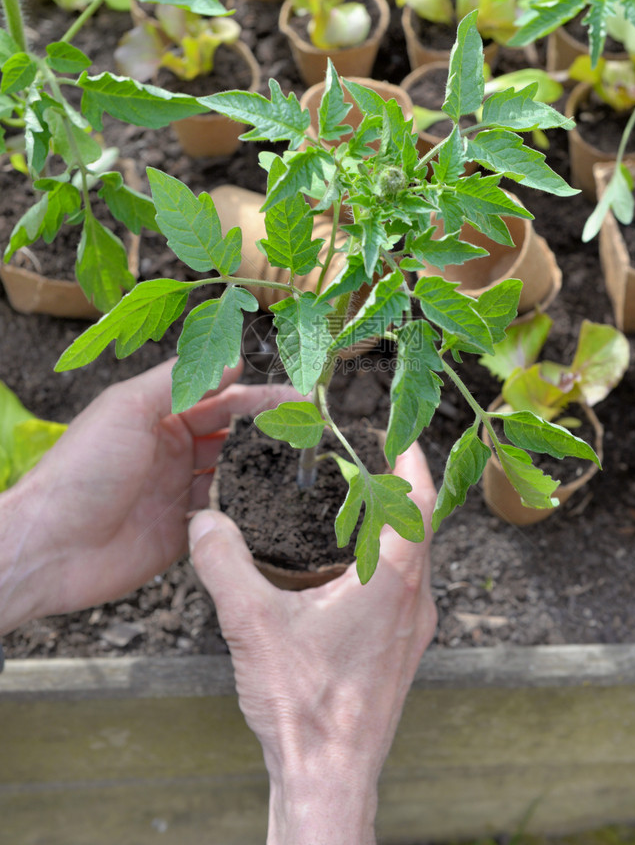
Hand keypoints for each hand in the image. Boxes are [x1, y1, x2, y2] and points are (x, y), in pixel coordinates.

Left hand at [0, 359, 297, 633]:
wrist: (51, 548)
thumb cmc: (84, 470)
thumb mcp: (129, 408)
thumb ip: (180, 381)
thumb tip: (231, 358)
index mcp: (158, 415)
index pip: (219, 397)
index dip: (259, 394)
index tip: (299, 394)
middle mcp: (172, 450)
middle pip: (231, 433)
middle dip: (268, 427)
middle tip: (312, 427)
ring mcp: (178, 492)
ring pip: (232, 473)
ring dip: (260, 468)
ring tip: (301, 463)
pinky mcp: (182, 532)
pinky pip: (222, 516)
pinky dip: (243, 509)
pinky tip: (270, 504)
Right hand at [189, 443, 436, 844]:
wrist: (330, 780)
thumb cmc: (304, 708)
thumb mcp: (252, 625)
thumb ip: (224, 564)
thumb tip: (203, 520)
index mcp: (391, 581)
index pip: (419, 500)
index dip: (412, 459)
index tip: (398, 432)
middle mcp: (414, 600)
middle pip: (420, 525)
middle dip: (396, 487)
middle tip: (365, 462)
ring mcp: (412, 629)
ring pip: (414, 559)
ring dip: (392, 526)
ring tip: (354, 506)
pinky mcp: (401, 652)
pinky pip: (403, 588)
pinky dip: (384, 561)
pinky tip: (343, 571)